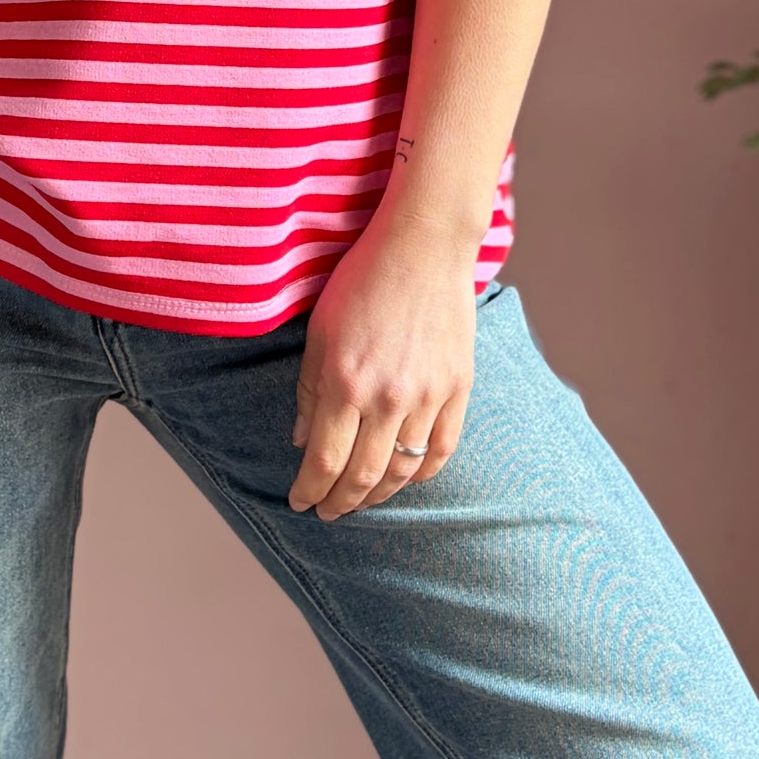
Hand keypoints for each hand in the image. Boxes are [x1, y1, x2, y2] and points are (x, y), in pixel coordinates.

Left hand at [287, 207, 477, 519]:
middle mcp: (388, 397)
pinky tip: (404, 476)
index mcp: (347, 382)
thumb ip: (310, 391)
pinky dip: (422, 473)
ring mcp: (429, 395)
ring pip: (402, 469)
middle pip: (362, 476)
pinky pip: (442, 448)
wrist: (424, 246)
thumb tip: (303, 441)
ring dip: (378, 494)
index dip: (309, 490)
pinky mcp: (458, 387)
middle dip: (340, 502)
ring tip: (362, 499)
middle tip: (328, 512)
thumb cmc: (364, 280)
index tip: (299, 502)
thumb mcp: (320, 332)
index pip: (324, 461)